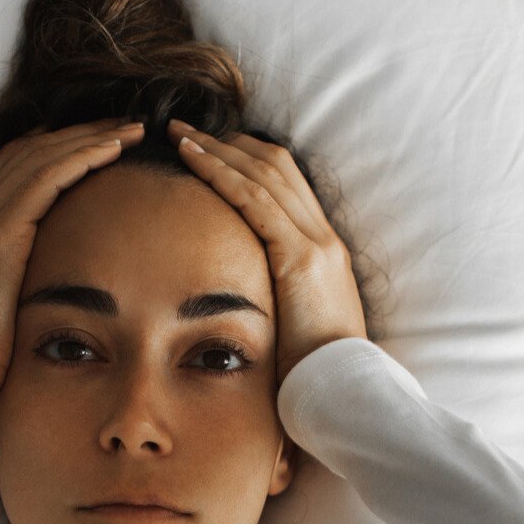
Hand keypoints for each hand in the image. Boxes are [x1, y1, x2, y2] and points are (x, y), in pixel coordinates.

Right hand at [0, 119, 145, 431]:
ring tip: (130, 130)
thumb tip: (46, 280)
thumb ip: (11, 279)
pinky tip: (112, 151)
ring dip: (88, 138)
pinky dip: (81, 158)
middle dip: (77, 133)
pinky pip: (45, 179)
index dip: (53, 148)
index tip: (93, 141)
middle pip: (26, 151)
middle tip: (121, 124)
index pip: (11, 168)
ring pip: (39, 156)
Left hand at [169, 119, 367, 379]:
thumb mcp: (293, 327)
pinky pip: (255, 199)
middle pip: (277, 166)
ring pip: (264, 173)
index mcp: (324, 252)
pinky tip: (191, 159)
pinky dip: (220, 172)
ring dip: (218, 149)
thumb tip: (240, 307)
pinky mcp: (301, 258)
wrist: (344, 393)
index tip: (212, 150)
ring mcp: (317, 244)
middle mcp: (324, 238)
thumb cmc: (314, 373)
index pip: (287, 186)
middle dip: (230, 142)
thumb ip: (274, 304)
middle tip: (187, 130)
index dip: (248, 160)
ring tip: (179, 135)